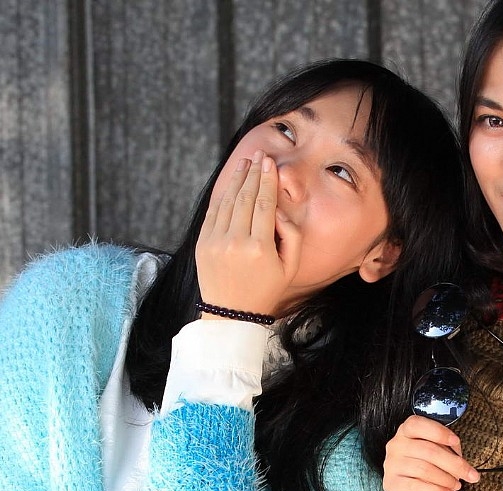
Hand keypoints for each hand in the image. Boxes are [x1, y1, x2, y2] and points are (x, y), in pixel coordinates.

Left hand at [195, 151, 301, 315]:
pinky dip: (222, 194)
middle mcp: (235, 242)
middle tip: (260, 156)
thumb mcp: (291, 267)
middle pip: (245, 197)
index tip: (271, 164)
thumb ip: (292, 236)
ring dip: (237, 179)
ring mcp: (215, 242)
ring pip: (227, 201)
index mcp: (259, 248)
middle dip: (253, 174)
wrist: (231, 313)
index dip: (268, 181)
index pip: (264, 204)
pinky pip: (213, 212)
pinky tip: (231, 182)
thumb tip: (279, 211)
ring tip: (246, 163)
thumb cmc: (266, 289)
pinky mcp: (202, 244)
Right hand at [383, 416, 479, 490]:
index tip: (456, 441)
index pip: (417, 425)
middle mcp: (396, 445)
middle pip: (428, 450)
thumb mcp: (437, 452)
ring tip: (456, 485)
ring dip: (446, 479)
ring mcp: (392, 464)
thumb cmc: (425, 466)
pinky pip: (417, 487)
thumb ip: (446, 449)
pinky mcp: (392, 484)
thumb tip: (461, 460)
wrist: (409, 490)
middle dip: (454, 464)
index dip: (438, 432)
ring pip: (424, 469)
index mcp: (406, 431)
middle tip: (469, 474)